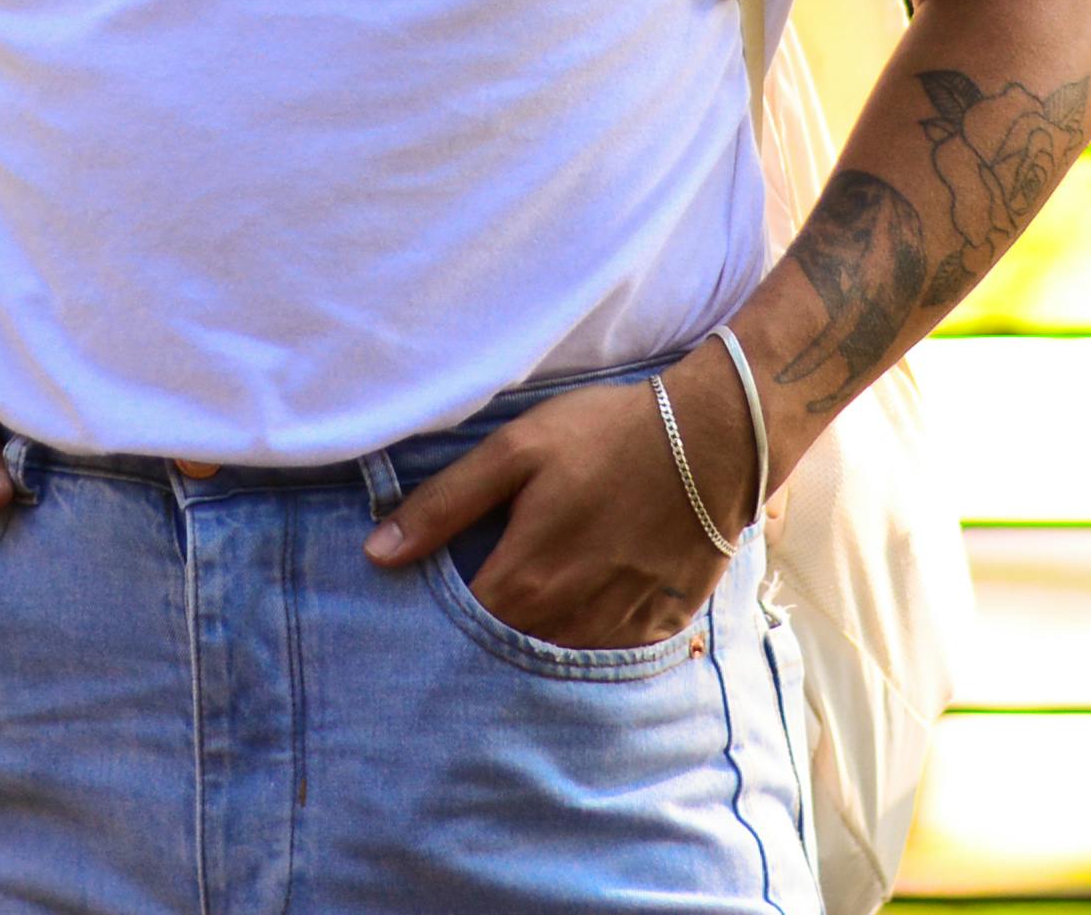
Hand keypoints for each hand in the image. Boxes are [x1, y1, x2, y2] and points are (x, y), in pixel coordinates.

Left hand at [363, 347, 747, 649]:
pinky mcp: (663, 622)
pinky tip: (591, 598)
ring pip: (562, 655)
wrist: (714, 437)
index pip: (461, 632)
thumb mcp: (515, 451)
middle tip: (487, 599)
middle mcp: (570, 620)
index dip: (440, 622)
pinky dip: (595, 633)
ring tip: (539, 598)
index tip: (429, 610)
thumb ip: (444, 505)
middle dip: (489, 636)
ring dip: (542, 638)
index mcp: (526, 582)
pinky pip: (614, 648)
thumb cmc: (607, 435)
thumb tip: (377, 554)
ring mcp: (621, 627)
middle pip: (511, 651)